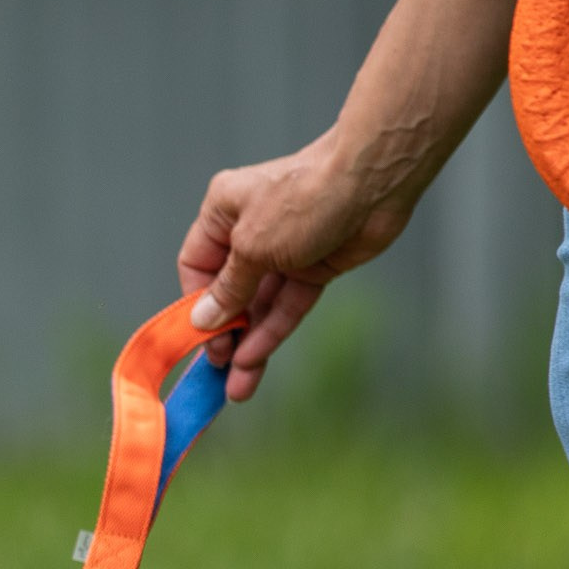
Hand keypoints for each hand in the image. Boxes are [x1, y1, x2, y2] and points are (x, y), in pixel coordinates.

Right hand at [177, 133, 416, 400]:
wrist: (374, 182)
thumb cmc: (304, 198)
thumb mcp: (253, 246)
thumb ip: (228, 289)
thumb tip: (202, 320)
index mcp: (223, 214)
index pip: (196, 267)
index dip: (195, 305)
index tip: (198, 338)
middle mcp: (249, 233)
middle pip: (229, 292)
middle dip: (223, 333)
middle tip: (218, 371)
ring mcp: (283, 252)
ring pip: (259, 305)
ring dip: (248, 344)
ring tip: (237, 386)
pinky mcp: (314, 267)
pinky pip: (287, 305)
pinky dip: (273, 331)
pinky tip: (257, 360)